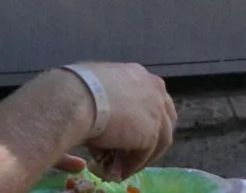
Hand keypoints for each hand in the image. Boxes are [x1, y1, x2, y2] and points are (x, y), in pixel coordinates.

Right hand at [69, 63, 177, 178]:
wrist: (78, 99)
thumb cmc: (79, 90)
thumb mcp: (99, 90)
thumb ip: (111, 106)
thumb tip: (107, 130)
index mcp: (140, 75)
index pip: (155, 99)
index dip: (147, 118)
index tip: (135, 132)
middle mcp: (155, 89)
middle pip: (166, 118)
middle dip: (155, 137)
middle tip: (138, 151)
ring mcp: (156, 111)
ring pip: (160, 140)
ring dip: (144, 155)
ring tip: (126, 166)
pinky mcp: (151, 132)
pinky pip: (145, 154)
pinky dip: (134, 164)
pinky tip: (121, 170)